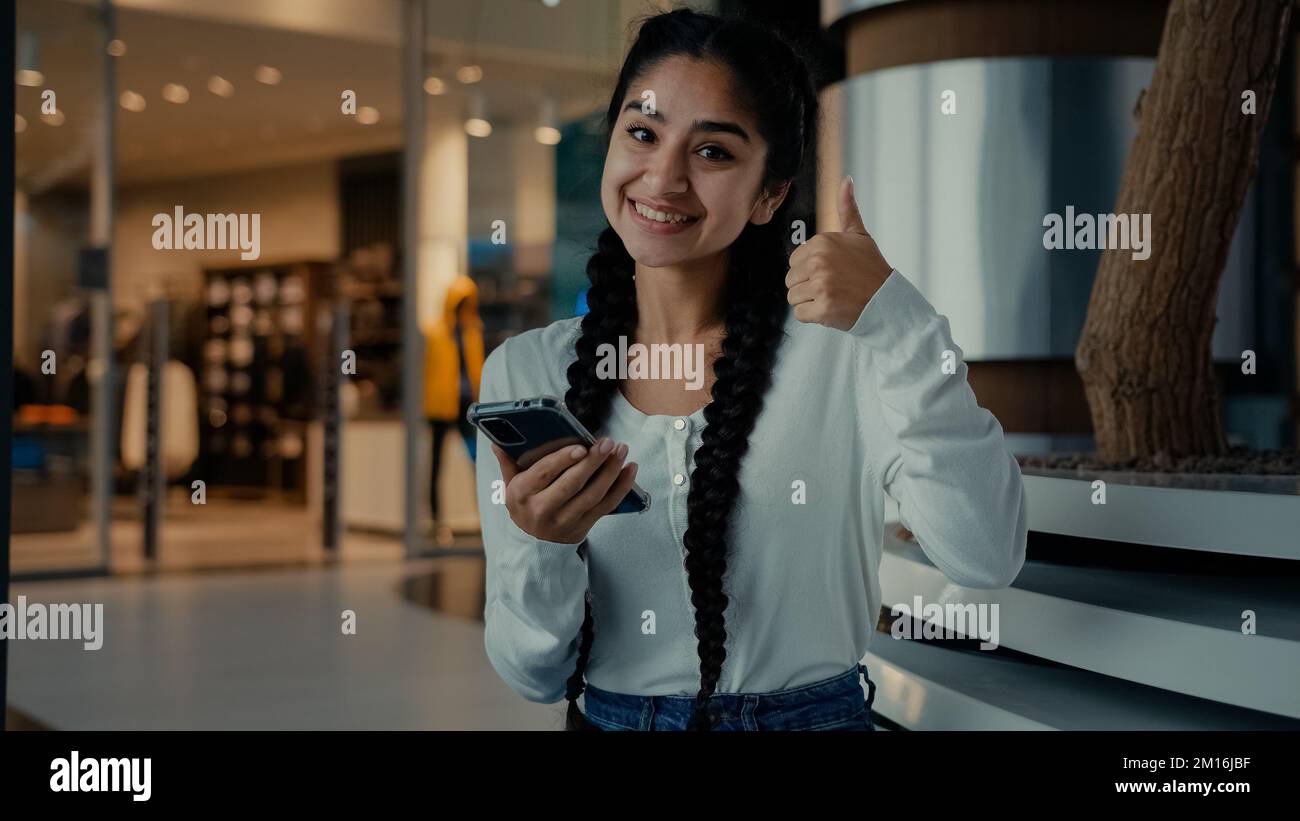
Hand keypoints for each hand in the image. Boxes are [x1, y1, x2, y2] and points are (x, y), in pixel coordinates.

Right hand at [491, 438, 638, 544]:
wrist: (534, 545)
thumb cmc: (524, 505)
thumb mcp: (510, 486)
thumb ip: (508, 463)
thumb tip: (497, 442)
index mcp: (522, 494)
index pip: (544, 473)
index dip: (563, 459)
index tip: (581, 447)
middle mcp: (542, 509)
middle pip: (572, 483)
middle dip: (593, 461)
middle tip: (607, 442)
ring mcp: (565, 521)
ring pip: (593, 494)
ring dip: (610, 471)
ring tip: (621, 451)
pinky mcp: (583, 527)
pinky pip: (606, 506)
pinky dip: (621, 487)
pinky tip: (630, 469)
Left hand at [786, 176, 892, 330]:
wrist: (887, 300)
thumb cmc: (871, 269)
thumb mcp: (859, 235)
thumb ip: (847, 209)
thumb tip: (846, 180)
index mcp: (822, 243)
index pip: (794, 261)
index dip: (809, 270)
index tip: (830, 272)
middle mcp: (820, 262)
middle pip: (791, 280)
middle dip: (808, 287)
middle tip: (832, 287)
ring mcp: (821, 286)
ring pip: (793, 298)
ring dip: (809, 302)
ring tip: (832, 298)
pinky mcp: (823, 308)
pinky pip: (800, 314)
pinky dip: (813, 317)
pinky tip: (830, 309)